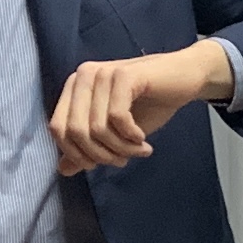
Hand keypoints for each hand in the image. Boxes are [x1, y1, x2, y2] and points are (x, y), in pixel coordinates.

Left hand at [51, 39, 233, 173]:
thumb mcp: (115, 133)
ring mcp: (103, 73)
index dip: (77, 154)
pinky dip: (130, 136)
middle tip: (123, 160)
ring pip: (97, 128)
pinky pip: (117, 118)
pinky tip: (142, 138)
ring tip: (139, 150)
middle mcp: (83, 76)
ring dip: (121, 149)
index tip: (101, 164)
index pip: (57, 129)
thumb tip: (64, 169)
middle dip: (100, 155)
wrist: (185, 78)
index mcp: (74, 87)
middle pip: (74, 131)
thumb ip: (88, 148)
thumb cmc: (149, 103)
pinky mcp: (124, 75)